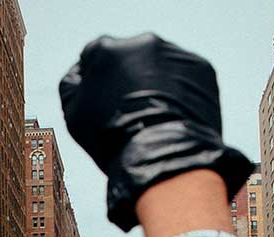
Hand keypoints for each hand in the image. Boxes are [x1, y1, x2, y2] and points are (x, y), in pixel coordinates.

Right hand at [60, 34, 250, 230]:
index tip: (104, 107)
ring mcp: (174, 54)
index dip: (98, 84)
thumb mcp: (74, 116)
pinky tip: (174, 118)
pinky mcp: (202, 69)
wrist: (161, 157)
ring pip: (160, 67)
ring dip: (156, 87)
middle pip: (130, 59)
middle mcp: (142, 43)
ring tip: (155, 120)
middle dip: (129, 82)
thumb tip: (82, 73)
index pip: (95, 58)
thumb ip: (72, 86)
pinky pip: (186, 78)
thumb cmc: (113, 140)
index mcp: (106, 50)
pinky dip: (181, 94)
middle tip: (131, 116)